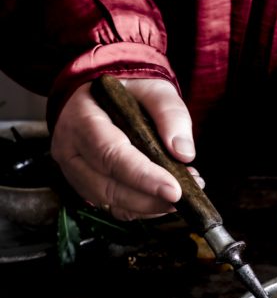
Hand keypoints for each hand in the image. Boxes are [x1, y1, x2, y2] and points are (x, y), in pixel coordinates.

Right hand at [51, 78, 203, 220]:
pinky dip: (142, 209)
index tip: (174, 190)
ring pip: (111, 203)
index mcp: (81, 119)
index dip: (142, 176)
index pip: (110, 154)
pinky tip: (163, 200)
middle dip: (150, 198)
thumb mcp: (151, 88)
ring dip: (149, 206)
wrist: (100, 97)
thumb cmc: (125, 91)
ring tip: (180, 197)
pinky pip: (114, 208)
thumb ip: (169, 114)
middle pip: (108, 187)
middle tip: (185, 195)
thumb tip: (183, 152)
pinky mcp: (87, 187)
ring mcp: (75, 172)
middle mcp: (70, 150)